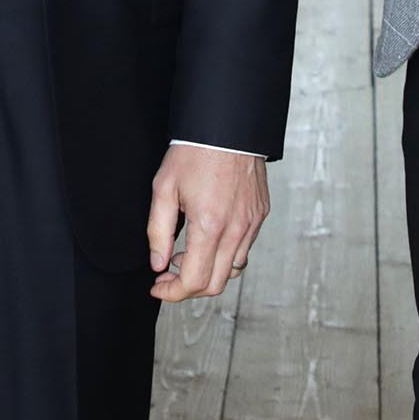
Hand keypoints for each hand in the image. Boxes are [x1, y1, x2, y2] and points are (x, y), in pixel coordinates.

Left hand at [147, 143, 268, 302]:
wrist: (229, 126)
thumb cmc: (194, 153)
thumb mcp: (164, 189)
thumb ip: (158, 231)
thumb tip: (159, 263)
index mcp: (209, 226)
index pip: (194, 282)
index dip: (172, 293)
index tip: (158, 286)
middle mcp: (236, 230)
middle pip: (215, 285)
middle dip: (187, 287)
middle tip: (169, 271)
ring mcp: (252, 224)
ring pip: (232, 270)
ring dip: (207, 271)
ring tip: (188, 251)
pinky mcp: (260, 215)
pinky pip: (244, 250)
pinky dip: (224, 255)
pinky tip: (209, 236)